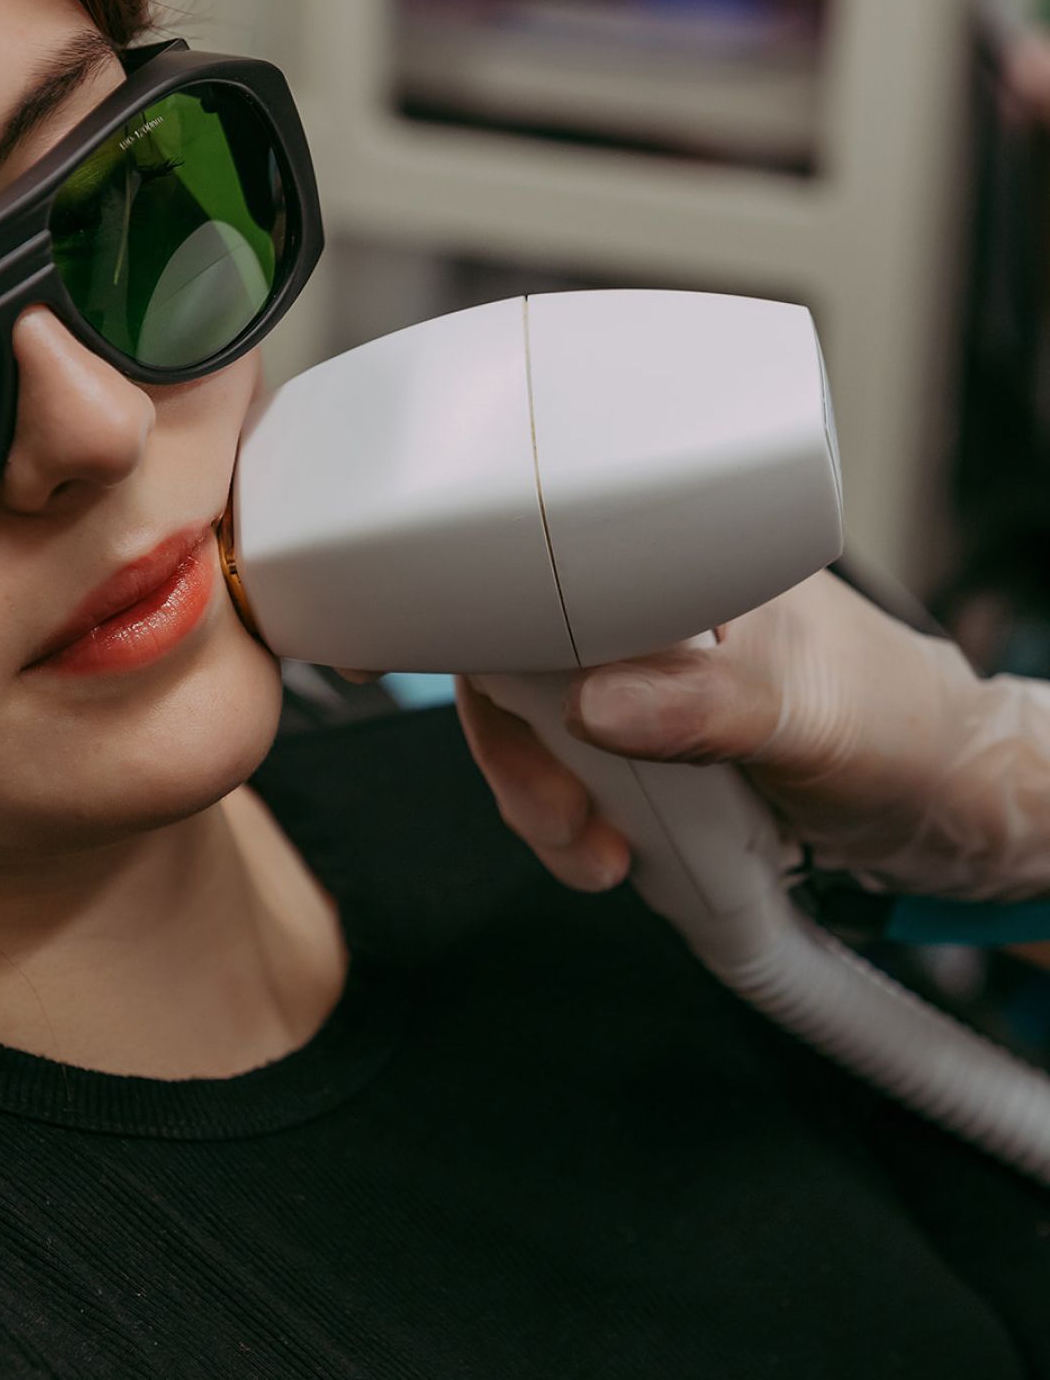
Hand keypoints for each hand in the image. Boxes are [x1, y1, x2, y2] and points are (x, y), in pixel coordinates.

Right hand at [456, 571, 1049, 902]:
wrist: (947, 810)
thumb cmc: (907, 733)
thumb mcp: (815, 717)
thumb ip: (711, 707)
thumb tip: (595, 703)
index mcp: (691, 570)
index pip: (551, 578)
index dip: (493, 637)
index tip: (475, 697)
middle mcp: (655, 620)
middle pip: (523, 665)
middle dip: (522, 755)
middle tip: (560, 814)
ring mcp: (647, 688)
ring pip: (539, 735)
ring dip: (548, 805)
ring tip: (597, 853)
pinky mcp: (647, 748)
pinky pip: (575, 781)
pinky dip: (577, 827)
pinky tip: (612, 850)